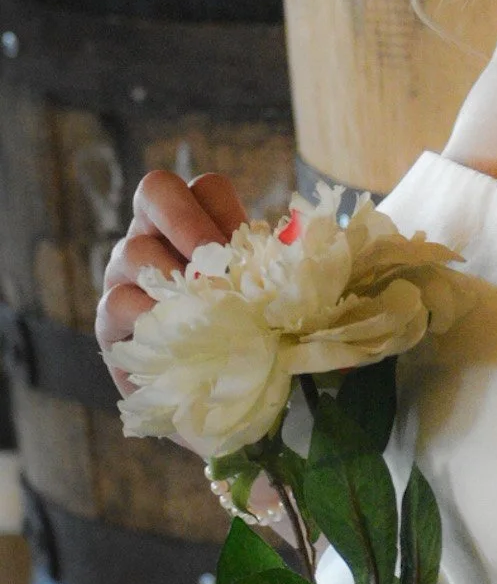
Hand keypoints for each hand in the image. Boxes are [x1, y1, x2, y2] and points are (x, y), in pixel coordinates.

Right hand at [96, 171, 248, 394]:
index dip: (225, 208)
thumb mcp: (259, 296)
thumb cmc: (240, 332)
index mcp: (195, 220)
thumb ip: (269, 272)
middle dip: (186, 220)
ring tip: (203, 304)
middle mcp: (154, 234)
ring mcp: (124, 271)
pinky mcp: (108, 318)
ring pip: (134, 249)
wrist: (205, 395)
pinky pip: (116, 303)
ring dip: (172, 276)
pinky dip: (148, 317)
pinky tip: (176, 334)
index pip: (205, 188)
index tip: (245, 242)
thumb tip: (300, 256)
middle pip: (156, 190)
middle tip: (213, 258)